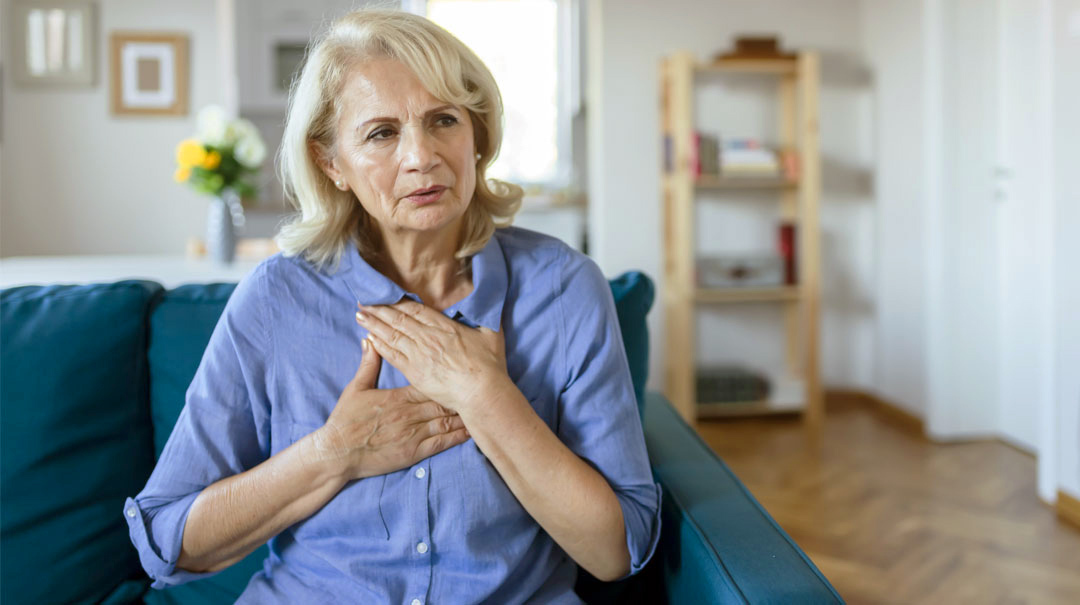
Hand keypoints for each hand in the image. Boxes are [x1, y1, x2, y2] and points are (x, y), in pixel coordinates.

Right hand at [310, 339, 469, 481]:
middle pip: (443, 400)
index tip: (463, 370)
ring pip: (446, 421)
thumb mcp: (356, 388)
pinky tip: (472, 432)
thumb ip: (368, 364)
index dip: (448, 377)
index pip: (430, 382)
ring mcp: (414, 434)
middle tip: (482, 387)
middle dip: (462, 393)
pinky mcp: (414, 452)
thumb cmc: (346, 421)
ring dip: (465, 414)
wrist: (337, 453)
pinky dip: (458, 437)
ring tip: (483, 407)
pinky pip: (441, 443)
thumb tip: (370, 339)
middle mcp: (410, 413)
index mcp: (399, 396)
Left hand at [355, 299, 512, 415]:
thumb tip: (488, 304)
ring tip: (360, 315)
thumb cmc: (490, 366)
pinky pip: (392, 355)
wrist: (481, 392)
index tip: (386, 295)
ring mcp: (419, 355)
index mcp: (444, 327)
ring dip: (374, 324)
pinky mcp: (415, 372)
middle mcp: (428, 338)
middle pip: (398, 319)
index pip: (416, 310)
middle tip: (363, 301)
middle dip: (379, 309)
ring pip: (392, 335)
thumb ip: (486, 317)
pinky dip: (379, 345)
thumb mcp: (492, 334)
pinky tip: (369, 338)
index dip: (398, 302)